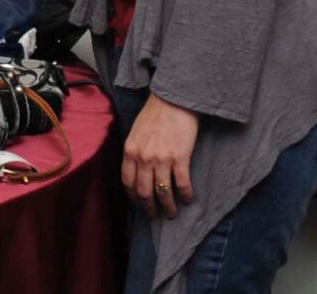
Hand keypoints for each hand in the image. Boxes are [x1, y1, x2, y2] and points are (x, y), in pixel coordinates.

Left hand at [121, 92, 196, 218]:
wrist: (173, 100)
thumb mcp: (135, 133)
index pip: (127, 182)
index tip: (139, 205)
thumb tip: (137, 172)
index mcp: (130, 151)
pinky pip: (182, 184)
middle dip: (149, 208)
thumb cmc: (154, 115)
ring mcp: (162, 159)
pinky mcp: (180, 158)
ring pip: (162, 192)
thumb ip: (135, 152)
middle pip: (144, 192)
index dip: (133, 198)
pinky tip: (188, 199)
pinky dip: (185, 195)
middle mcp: (143, 158)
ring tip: (173, 213)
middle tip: (155, 216)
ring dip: (168, 207)